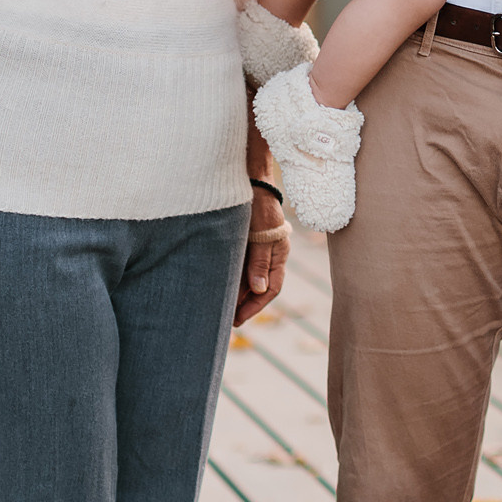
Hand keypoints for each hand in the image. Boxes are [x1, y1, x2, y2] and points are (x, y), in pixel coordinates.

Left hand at [235, 185, 289, 325]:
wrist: (252, 179)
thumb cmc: (259, 205)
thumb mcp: (261, 235)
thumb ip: (260, 262)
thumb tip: (259, 289)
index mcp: (279, 255)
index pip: (271, 288)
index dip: (255, 306)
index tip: (238, 320)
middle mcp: (270, 255)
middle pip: (260, 287)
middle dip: (246, 304)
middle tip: (228, 321)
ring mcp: (259, 248)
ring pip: (250, 277)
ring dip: (239, 293)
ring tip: (222, 307)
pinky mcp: (247, 242)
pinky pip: (242, 266)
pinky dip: (234, 278)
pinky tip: (221, 285)